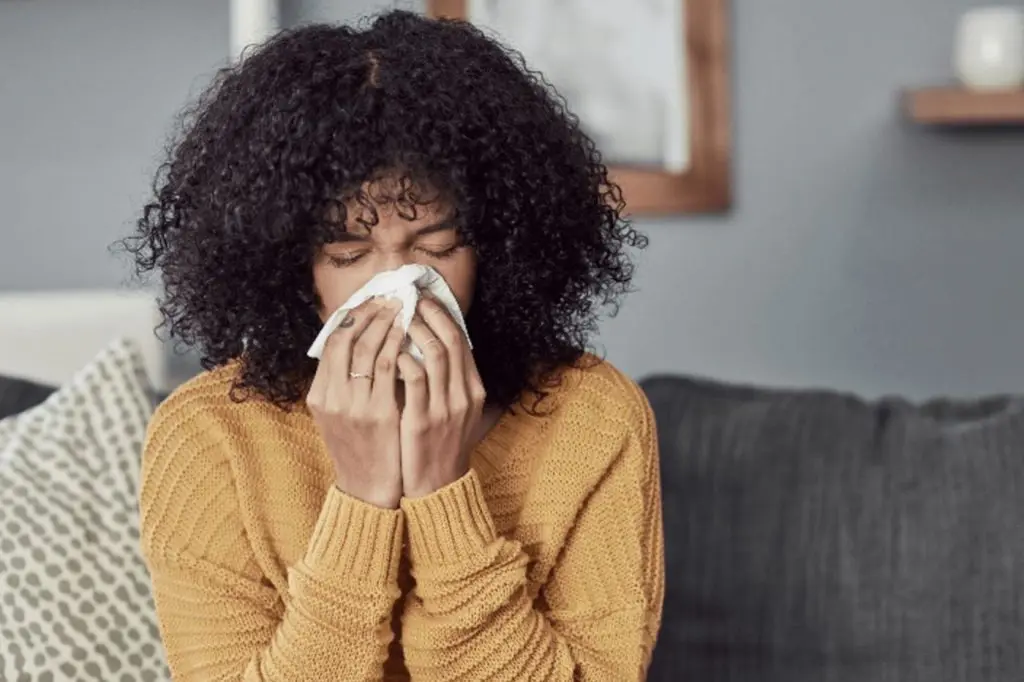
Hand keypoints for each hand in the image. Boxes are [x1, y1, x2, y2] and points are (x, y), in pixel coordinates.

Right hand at [307, 299, 404, 508]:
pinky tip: (408, 335)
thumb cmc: (359, 448)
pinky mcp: (378, 414)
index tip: (370, 302)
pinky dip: (397, 346)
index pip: (331, 343)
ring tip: (402, 308)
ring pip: (367, 349)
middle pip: (346, 340)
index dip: (352, 317)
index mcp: (320, 395)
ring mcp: (353, 406)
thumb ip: (342, 384)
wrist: (368, 489)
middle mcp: (332, 398)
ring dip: (386, 323)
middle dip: (369, 313)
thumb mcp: (339, 415)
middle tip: (389, 298)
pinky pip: (387, 369)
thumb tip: (357, 344)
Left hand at [397, 298, 486, 498]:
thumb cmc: (440, 444)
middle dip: (429, 314)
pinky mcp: (422, 421)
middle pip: (451, 340)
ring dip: (414, 331)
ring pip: (435, 354)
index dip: (443, 315)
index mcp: (473, 389)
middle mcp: (464, 395)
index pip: (462, 340)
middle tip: (408, 299)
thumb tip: (433, 345)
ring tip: (396, 319)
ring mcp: (445, 408)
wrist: (437, 486)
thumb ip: (449, 381)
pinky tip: (389, 353)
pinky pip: (413, 380)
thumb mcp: (455, 411)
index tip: (424, 300)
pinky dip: (402, 360)